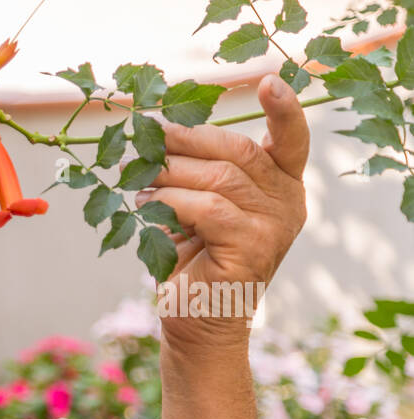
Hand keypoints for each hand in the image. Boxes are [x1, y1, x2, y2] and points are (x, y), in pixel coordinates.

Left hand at [138, 73, 309, 351]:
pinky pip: (208, 208)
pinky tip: (145, 207)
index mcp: (281, 187)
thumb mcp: (195, 208)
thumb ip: (194, 173)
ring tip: (138, 182)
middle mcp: (287, 202)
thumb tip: (156, 132)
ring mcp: (275, 225)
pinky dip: (171, 203)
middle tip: (146, 140)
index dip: (283, 109)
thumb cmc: (190, 264)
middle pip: (238, 151)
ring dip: (170, 174)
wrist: (195, 325)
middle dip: (186, 140)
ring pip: (219, 178)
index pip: (291, 140)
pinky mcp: (254, 246)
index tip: (268, 81)